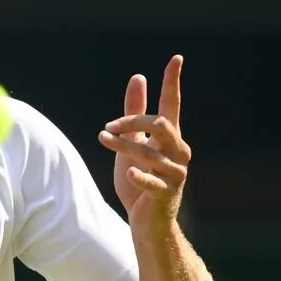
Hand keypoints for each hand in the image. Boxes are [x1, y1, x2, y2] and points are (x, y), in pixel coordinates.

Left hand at [98, 55, 192, 234]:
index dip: (172, 82)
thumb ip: (135, 113)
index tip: (176, 58)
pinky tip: (130, 172)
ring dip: (122, 144)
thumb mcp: (133, 143)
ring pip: (149, 151)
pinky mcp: (166, 195)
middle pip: (161, 124)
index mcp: (170, 139)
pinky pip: (154, 181)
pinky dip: (141, 176)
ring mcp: (174, 174)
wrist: (148, 222)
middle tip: (109, 125)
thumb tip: (138, 77)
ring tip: (102, 138)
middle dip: (134, 120)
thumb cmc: (140, 180)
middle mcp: (178, 153)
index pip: (172, 105)